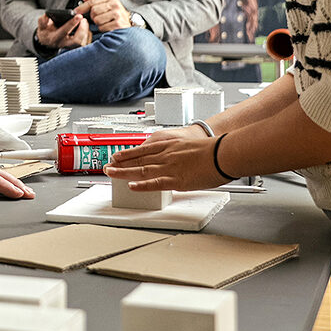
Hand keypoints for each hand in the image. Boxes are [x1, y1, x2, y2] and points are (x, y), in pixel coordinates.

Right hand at [36, 12, 90, 48]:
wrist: (47, 41)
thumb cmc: (46, 32)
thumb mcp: (41, 26)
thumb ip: (42, 21)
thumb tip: (46, 16)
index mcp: (55, 38)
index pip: (64, 31)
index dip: (72, 23)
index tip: (78, 16)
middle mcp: (63, 44)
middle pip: (77, 41)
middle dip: (83, 29)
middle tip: (84, 19)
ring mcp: (71, 47)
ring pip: (82, 42)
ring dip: (86, 31)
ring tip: (84, 21)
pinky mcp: (76, 47)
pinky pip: (85, 42)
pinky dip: (87, 34)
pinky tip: (85, 27)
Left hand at [79, 0, 130, 30]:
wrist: (129, 23)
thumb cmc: (116, 14)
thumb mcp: (106, 4)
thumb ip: (95, 0)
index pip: (92, 2)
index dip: (82, 7)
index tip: (76, 11)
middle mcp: (115, 5)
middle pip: (93, 11)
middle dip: (93, 17)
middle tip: (98, 18)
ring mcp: (117, 14)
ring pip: (97, 20)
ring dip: (98, 24)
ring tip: (105, 22)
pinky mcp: (118, 24)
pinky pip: (102, 27)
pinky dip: (103, 29)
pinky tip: (108, 27)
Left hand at [104, 132, 226, 191]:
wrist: (223, 153)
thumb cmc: (213, 150)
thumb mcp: (190, 145)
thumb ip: (179, 151)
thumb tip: (175, 158)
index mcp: (169, 145)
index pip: (143, 149)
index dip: (128, 153)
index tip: (117, 155)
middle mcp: (166, 155)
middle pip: (138, 159)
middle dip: (120, 163)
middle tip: (106, 166)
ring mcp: (169, 167)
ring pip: (141, 170)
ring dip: (124, 172)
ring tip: (110, 174)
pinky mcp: (176, 180)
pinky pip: (155, 183)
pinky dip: (142, 185)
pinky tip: (131, 186)